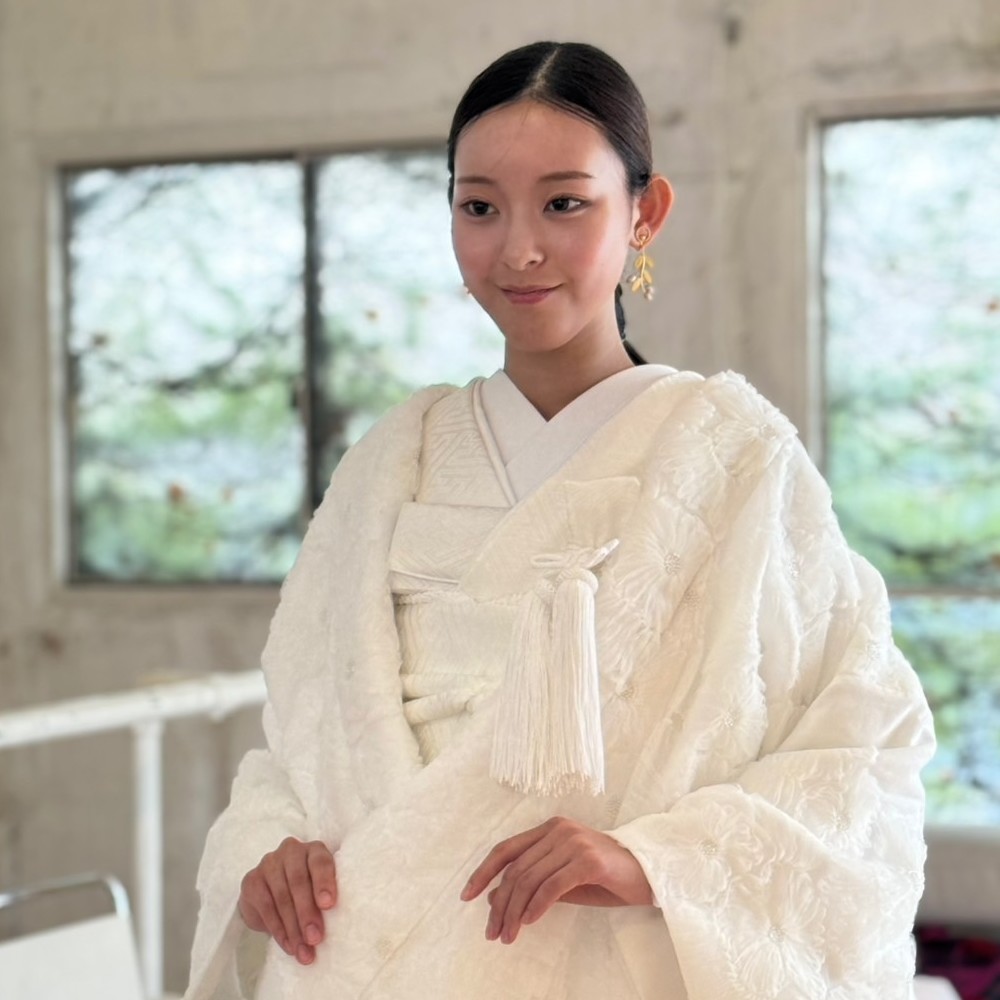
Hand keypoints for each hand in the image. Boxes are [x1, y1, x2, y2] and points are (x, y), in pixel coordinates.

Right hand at [238, 837, 336, 964]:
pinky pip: (266, 908)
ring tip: (304, 952)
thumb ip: (327, 900)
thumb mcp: (321, 891)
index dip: (324, 882)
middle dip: (307, 913)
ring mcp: (269, 863)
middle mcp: (291, 851)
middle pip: (299, 882)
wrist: (272, 894)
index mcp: (314, 850)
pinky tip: (288, 945)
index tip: (329, 905)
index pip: (320, 861)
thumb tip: (338, 927)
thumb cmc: (308, 891)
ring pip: (282, 897)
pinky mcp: (252, 880)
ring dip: (293, 929)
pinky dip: (279, 930)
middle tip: (315, 939)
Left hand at [460, 816, 652, 944]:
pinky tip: (529, 922)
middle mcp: (559, 830)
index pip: (506, 849)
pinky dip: (537, 906)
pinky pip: (553, 886)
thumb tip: (495, 897)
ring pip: (530, 879)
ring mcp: (574, 842)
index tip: (466, 896)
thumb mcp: (563, 880)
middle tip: (492, 932)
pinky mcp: (589, 860)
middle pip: (515, 868)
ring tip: (508, 935)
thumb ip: (534, 883)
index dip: (483, 872)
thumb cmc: (606, 878)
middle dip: (499, 903)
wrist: (649, 874)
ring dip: (515, 912)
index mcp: (550, 828)